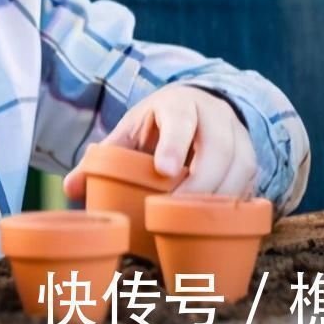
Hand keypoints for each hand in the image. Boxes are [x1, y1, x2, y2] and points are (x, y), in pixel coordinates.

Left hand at [63, 84, 256, 200]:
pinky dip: (236, 201)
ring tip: (195, 219)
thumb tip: (71, 188)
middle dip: (200, 181)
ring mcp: (238, 135)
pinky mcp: (250, 157)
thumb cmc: (157, 124)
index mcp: (178, 104)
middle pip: (217, 147)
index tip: (163, 171)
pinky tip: (218, 219)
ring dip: (220, 195)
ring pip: (241, 165)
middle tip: (177, 208)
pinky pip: (252, 181)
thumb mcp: (131, 131)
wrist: (199, 106)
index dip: (172, 145)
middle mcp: (214, 115)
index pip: (179, 119)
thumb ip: (103, 157)